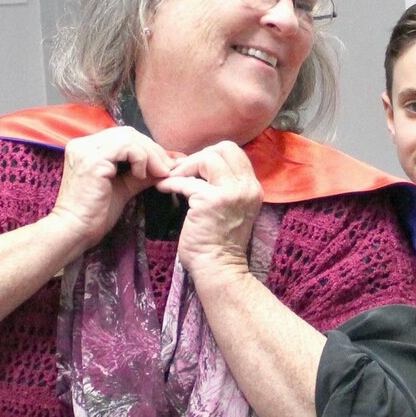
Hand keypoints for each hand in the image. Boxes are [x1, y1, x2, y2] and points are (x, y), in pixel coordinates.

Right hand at [49, 127, 173, 253]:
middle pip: (127, 133)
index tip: (165, 165)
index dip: (146, 147)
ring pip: (129, 138)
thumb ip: (140, 175)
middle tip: (168, 168)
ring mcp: (86, 149)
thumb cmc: (94, 215)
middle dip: (152, 149)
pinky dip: (141, 159)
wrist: (74, 230)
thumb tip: (164, 168)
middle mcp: (83, 144)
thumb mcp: (122, 189)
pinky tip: (142, 176)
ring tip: (160, 172)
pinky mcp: (93, 160)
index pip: (122, 137)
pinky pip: (126, 148)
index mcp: (86, 148)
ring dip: (150, 154)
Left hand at [155, 141, 262, 280]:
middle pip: (224, 148)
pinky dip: (171, 182)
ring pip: (207, 158)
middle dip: (199, 157)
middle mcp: (246, 187)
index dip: (212, 155)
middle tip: (183, 172)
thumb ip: (225, 186)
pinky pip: (186, 181)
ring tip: (173, 178)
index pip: (235, 153)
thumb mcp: (232, 208)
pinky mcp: (210, 201)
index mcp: (252, 188)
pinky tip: (163, 188)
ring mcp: (230, 193)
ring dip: (185, 167)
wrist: (218, 268)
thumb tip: (199, 164)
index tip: (195, 169)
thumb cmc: (219, 242)